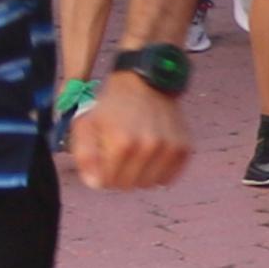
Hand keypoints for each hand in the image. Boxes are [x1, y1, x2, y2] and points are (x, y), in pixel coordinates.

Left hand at [68, 73, 188, 189]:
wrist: (145, 81)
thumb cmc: (112, 105)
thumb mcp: (86, 124)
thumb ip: (84, 156)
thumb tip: (96, 184)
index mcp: (122, 142)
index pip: (108, 182)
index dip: (102, 174)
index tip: (104, 160)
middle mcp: (148, 147)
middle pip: (129, 186)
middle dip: (120, 176)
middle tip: (120, 157)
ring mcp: (169, 148)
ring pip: (150, 185)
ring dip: (140, 175)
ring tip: (136, 155)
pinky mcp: (184, 148)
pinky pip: (169, 178)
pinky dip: (159, 172)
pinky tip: (152, 156)